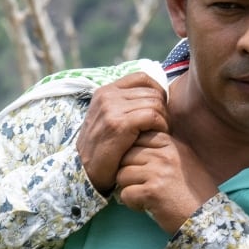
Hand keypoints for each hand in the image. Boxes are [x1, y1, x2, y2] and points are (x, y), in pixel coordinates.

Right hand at [76, 74, 169, 194]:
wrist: (84, 170)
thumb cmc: (104, 148)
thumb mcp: (110, 119)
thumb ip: (127, 105)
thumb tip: (158, 96)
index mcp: (105, 91)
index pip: (142, 77)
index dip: (158, 91)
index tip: (161, 110)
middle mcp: (107, 95)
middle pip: (152, 91)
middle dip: (164, 109)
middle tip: (164, 127)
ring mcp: (111, 108)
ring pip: (155, 103)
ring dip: (164, 119)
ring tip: (161, 133)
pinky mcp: (118, 124)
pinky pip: (152, 115)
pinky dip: (162, 126)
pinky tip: (159, 137)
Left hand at [115, 132, 214, 234]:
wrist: (207, 219)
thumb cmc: (196, 195)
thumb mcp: (185, 163)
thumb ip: (164, 151)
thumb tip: (135, 146)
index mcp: (173, 146)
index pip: (139, 138)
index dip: (134, 154)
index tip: (141, 169)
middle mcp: (165, 155)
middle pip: (126, 156)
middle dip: (129, 173)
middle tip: (140, 186)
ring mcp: (158, 172)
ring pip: (122, 174)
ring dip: (128, 188)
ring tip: (144, 197)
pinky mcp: (152, 191)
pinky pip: (125, 193)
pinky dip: (132, 204)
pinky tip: (146, 207)